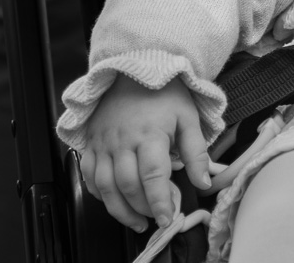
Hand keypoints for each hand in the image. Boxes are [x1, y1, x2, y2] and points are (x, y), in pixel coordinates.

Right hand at [78, 75, 212, 231]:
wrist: (133, 71)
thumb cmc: (164, 94)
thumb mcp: (189, 117)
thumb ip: (197, 152)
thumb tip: (204, 182)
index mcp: (150, 134)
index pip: (153, 175)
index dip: (159, 201)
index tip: (167, 218)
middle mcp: (123, 141)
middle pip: (128, 185)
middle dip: (142, 208)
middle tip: (156, 219)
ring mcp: (103, 144)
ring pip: (105, 186)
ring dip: (119, 209)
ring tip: (136, 221)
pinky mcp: (91, 145)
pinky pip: (89, 176)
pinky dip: (100, 194)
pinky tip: (113, 201)